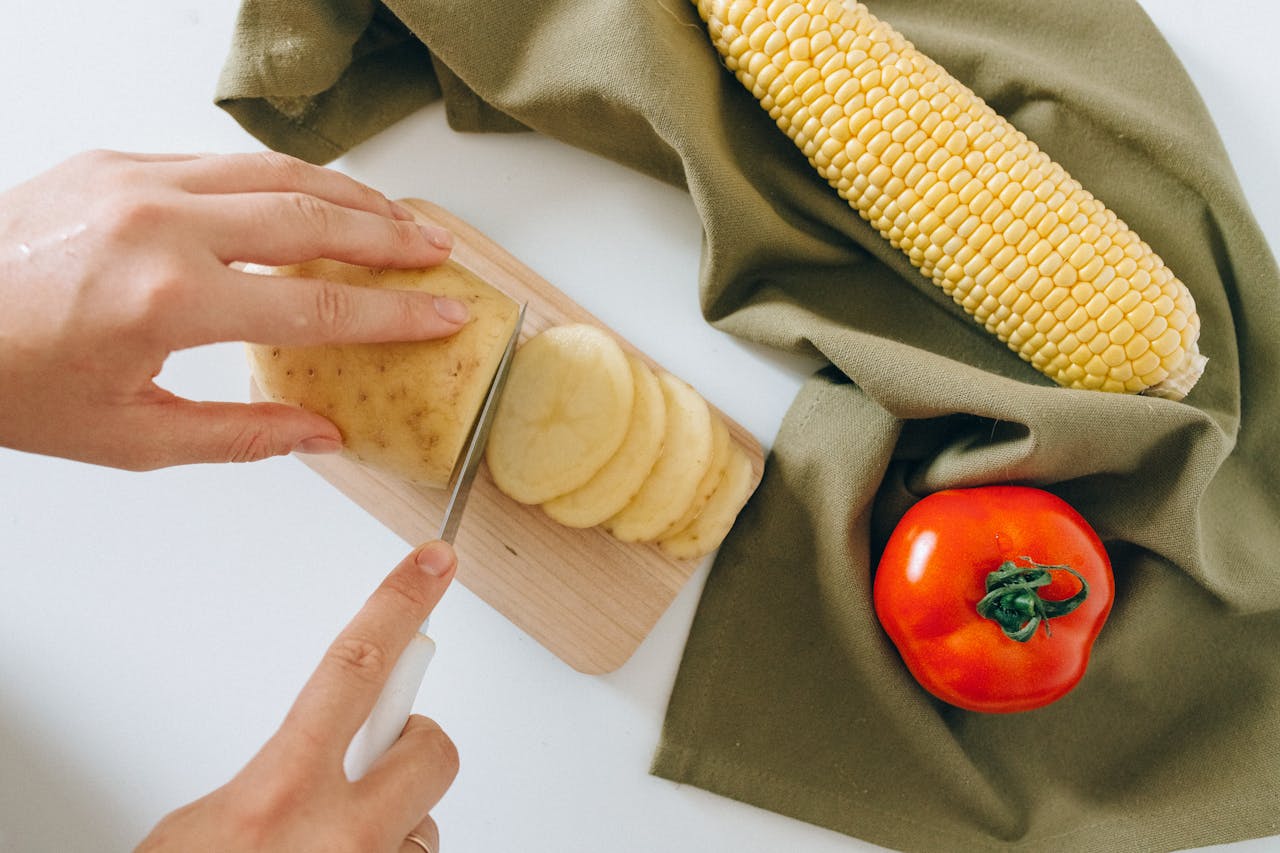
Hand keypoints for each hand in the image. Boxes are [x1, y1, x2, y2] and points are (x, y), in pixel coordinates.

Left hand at [0, 150, 467, 469]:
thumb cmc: (11, 382)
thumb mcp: (132, 436)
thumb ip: (243, 435)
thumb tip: (321, 434)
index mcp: (168, 301)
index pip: (318, 308)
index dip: (393, 315)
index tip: (442, 314)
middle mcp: (159, 225)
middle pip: (313, 220)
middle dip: (389, 238)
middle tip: (438, 254)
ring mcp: (137, 181)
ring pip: (276, 172)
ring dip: (348, 195)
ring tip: (396, 218)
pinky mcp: (118, 162)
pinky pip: (223, 162)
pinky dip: (283, 178)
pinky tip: (314, 198)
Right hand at [137, 541, 459, 852]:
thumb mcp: (198, 827)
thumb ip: (269, 773)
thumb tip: (312, 752)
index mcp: (278, 796)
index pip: (355, 667)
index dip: (399, 605)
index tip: (432, 565)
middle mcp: (340, 837)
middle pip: (429, 746)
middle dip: (407, 746)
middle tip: (368, 771)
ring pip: (424, 818)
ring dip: (390, 820)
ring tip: (331, 843)